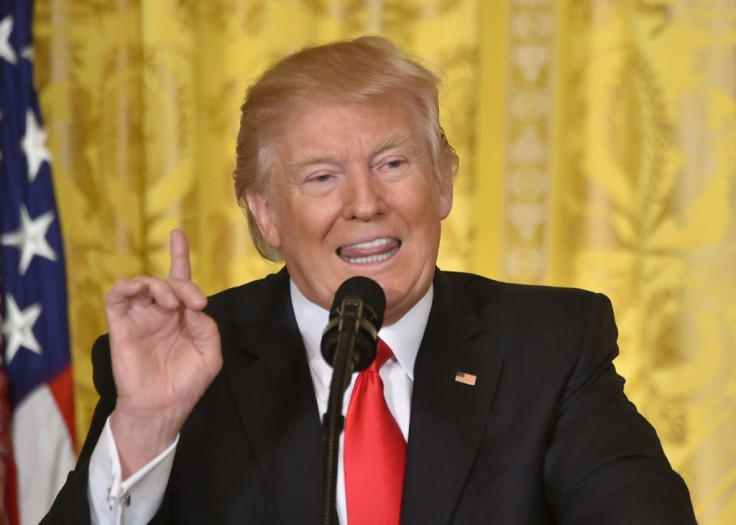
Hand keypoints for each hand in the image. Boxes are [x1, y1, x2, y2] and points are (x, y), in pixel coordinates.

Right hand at [105, 229, 221, 477]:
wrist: (162, 408)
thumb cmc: (187, 382)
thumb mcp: (210, 354)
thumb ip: (207, 326)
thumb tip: (196, 306)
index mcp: (182, 315)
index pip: (180, 279)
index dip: (179, 255)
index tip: (177, 233)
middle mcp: (160, 312)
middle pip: (167, 281)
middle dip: (183, 284)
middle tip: (195, 303)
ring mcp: (140, 317)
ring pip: (143, 284)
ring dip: (159, 286)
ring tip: (172, 303)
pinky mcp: (121, 325)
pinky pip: (117, 296)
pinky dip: (126, 286)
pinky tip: (138, 290)